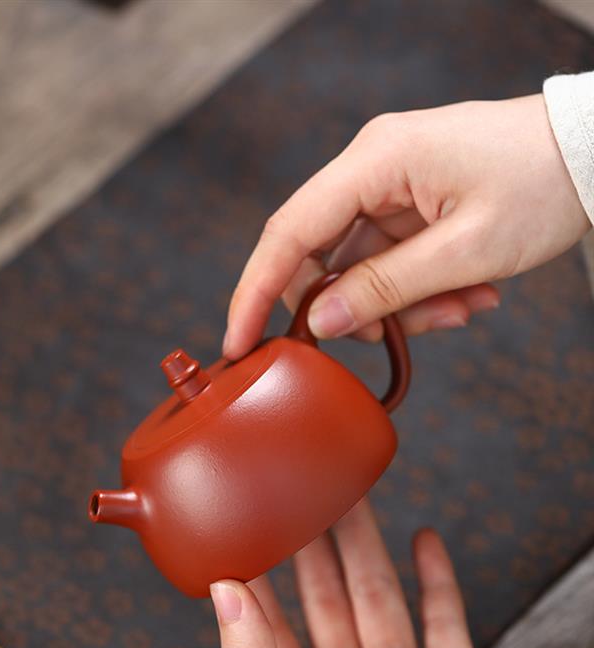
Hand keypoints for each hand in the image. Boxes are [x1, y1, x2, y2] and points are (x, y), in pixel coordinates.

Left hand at [211, 500, 514, 647]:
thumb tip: (221, 592)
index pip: (273, 626)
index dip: (260, 578)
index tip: (246, 531)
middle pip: (328, 599)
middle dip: (314, 547)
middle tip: (302, 494)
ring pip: (380, 596)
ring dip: (367, 547)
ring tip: (351, 496)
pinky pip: (446, 619)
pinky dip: (438, 578)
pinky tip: (423, 540)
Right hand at [224, 94, 589, 356]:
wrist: (592, 154)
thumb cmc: (542, 183)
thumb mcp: (467, 250)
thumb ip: (386, 289)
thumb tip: (319, 321)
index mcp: (377, 160)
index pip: (289, 230)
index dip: (256, 291)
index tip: (239, 342)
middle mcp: (372, 168)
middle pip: (318, 254)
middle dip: (351, 308)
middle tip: (389, 336)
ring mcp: (389, 188)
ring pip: (359, 269)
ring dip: (401, 305)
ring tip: (460, 309)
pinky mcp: (407, 206)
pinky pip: (389, 263)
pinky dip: (420, 293)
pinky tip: (466, 296)